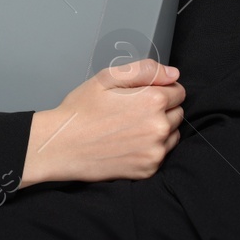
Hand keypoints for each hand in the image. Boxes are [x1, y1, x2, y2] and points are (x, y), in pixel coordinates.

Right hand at [21, 58, 183, 186]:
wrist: (61, 146)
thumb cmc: (81, 112)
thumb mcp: (106, 78)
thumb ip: (145, 70)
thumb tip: (173, 73)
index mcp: (152, 101)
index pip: (178, 91)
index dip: (161, 89)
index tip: (142, 95)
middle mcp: (158, 127)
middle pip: (177, 113)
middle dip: (161, 110)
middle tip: (132, 112)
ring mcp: (154, 151)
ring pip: (172, 134)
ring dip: (159, 130)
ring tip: (130, 128)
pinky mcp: (148, 169)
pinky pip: (162, 155)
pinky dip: (150, 149)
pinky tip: (128, 144)